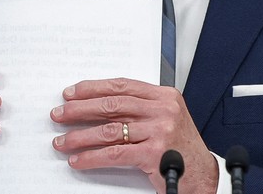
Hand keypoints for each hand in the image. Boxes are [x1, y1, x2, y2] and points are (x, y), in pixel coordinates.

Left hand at [51, 78, 217, 193]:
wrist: (203, 176)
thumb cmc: (182, 149)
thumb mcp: (167, 119)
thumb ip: (141, 110)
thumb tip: (100, 107)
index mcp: (165, 96)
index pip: (123, 85)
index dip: (94, 88)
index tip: (72, 93)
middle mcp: (163, 109)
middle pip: (112, 104)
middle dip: (80, 109)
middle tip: (60, 114)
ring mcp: (160, 130)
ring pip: (109, 129)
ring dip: (80, 136)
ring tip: (62, 141)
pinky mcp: (154, 153)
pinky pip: (114, 153)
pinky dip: (92, 157)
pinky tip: (78, 159)